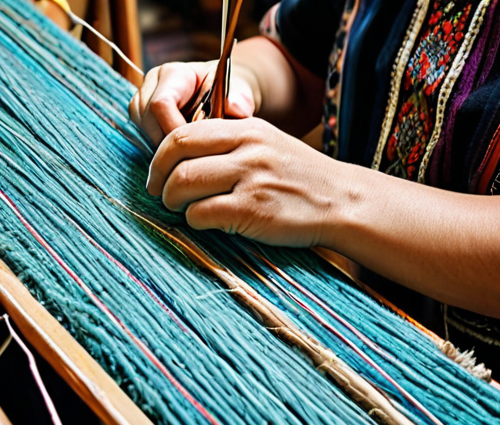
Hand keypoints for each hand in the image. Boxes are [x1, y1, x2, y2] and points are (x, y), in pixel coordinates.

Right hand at [129, 61, 258, 144]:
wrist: (221, 95)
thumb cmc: (229, 94)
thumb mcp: (239, 94)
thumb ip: (239, 101)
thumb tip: (235, 108)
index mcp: (175, 73)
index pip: (161, 104)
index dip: (175, 130)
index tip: (195, 147)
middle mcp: (152, 84)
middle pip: (147, 121)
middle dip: (169, 143)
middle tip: (193, 154)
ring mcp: (141, 101)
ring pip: (142, 132)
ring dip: (163, 147)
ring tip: (188, 152)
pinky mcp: (139, 117)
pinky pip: (142, 138)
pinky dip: (160, 149)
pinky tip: (178, 151)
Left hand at [147, 117, 345, 246]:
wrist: (341, 201)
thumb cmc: (297, 177)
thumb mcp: (265, 144)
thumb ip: (227, 144)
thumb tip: (178, 158)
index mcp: (245, 128)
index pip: (183, 132)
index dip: (160, 155)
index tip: (158, 173)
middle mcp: (246, 148)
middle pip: (176, 153)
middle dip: (158, 177)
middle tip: (160, 193)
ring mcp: (250, 178)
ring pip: (183, 183)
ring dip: (173, 201)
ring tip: (182, 209)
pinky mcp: (253, 209)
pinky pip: (202, 214)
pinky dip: (194, 221)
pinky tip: (207, 222)